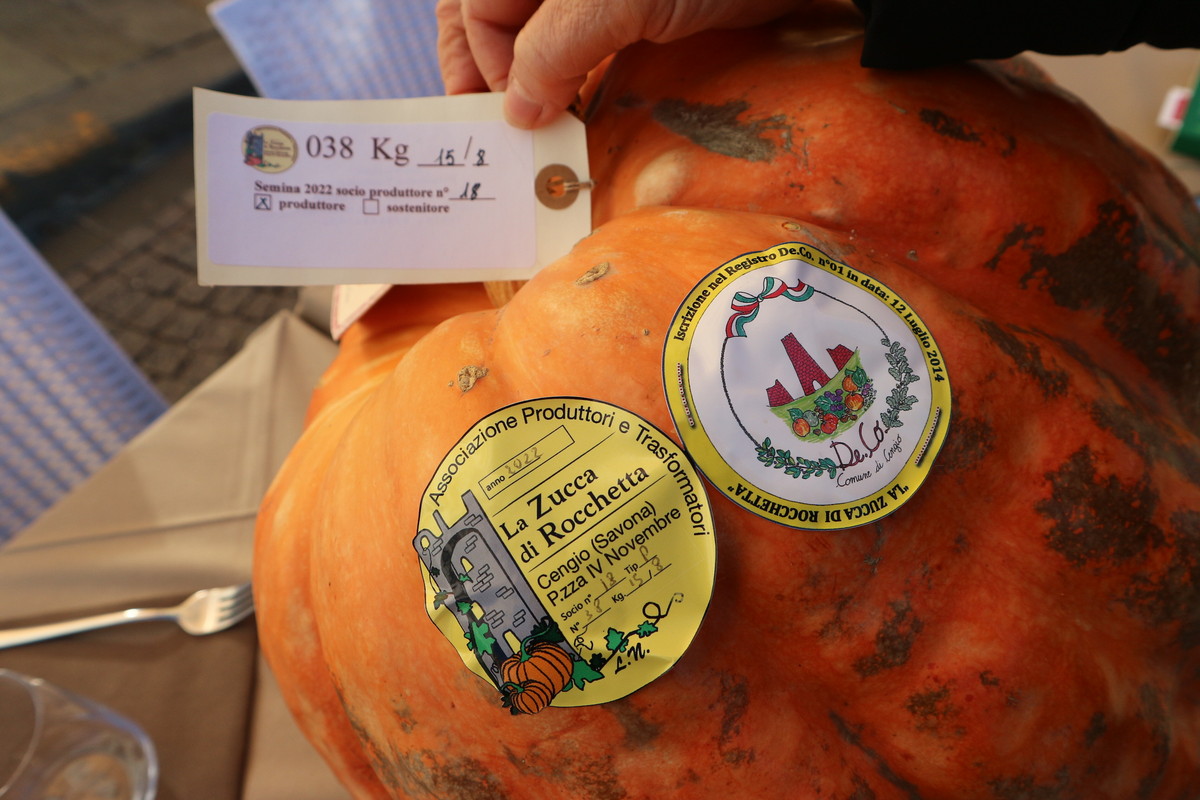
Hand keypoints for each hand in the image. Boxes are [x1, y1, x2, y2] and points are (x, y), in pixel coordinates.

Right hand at [438, 0, 803, 127]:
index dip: (483, 68)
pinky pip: (588, 43)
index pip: (476, 12)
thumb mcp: (610, 2)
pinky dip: (580, 76)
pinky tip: (583, 109)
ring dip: (537, 81)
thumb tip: (517, 110)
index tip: (512, 121)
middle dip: (493, 73)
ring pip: (542, 35)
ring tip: (541, 131)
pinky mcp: (641, 7)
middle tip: (502, 132)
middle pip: (496, 18)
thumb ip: (550, 50)